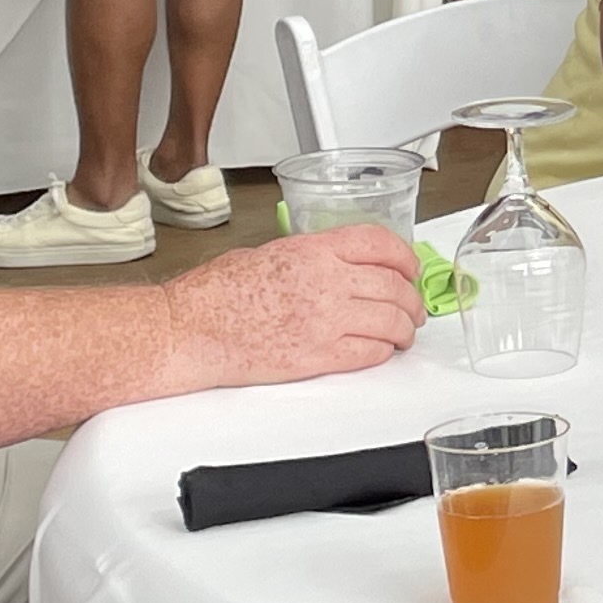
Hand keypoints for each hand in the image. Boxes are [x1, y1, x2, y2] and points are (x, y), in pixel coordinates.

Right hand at [165, 226, 424, 389]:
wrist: (189, 330)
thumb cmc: (214, 292)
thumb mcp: (268, 253)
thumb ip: (310, 257)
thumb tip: (338, 264)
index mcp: (313, 250)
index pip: (381, 245)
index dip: (405, 258)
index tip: (410, 269)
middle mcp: (326, 282)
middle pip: (394, 287)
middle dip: (411, 300)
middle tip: (412, 309)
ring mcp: (324, 321)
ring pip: (391, 322)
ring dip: (404, 329)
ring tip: (403, 334)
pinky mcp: (317, 357)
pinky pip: (369, 353)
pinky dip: (382, 352)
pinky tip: (380, 350)